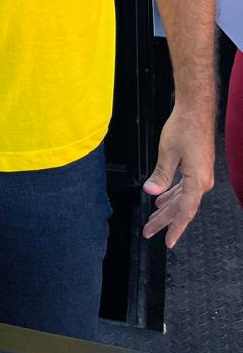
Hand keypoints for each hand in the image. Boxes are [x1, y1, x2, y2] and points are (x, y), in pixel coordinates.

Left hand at [142, 107, 213, 247]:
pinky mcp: (198, 168)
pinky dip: (172, 194)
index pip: (185, 212)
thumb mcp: (167, 152)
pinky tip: (161, 199)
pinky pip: (184, 188)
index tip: (167, 242)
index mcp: (197, 181)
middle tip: (149, 231)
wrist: (196, 110)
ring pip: (182, 198)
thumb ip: (160, 175)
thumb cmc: (184, 128)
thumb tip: (151, 192)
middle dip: (164, 220)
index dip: (175, 228)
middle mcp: (202, 181)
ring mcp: (201, 175)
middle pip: (182, 208)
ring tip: (153, 218)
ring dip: (167, 208)